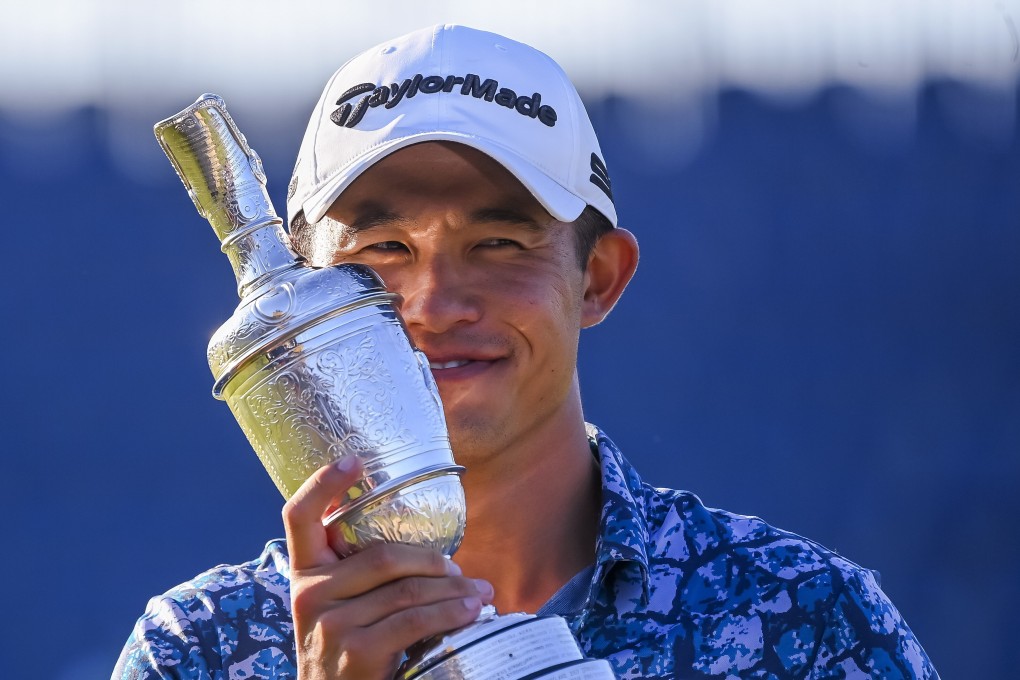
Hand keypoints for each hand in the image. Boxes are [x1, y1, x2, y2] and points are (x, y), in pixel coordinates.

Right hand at [283, 456, 492, 679]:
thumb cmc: (346, 653)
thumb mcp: (338, 610)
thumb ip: (359, 578)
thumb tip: (429, 551)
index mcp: (304, 575)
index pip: (299, 517)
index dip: (323, 484)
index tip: (354, 459)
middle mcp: (310, 595)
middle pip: (382, 555)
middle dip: (433, 561)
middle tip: (461, 569)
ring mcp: (331, 625)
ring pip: (407, 590)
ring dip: (453, 590)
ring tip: (480, 592)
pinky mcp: (356, 652)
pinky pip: (414, 621)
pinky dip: (451, 613)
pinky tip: (471, 612)